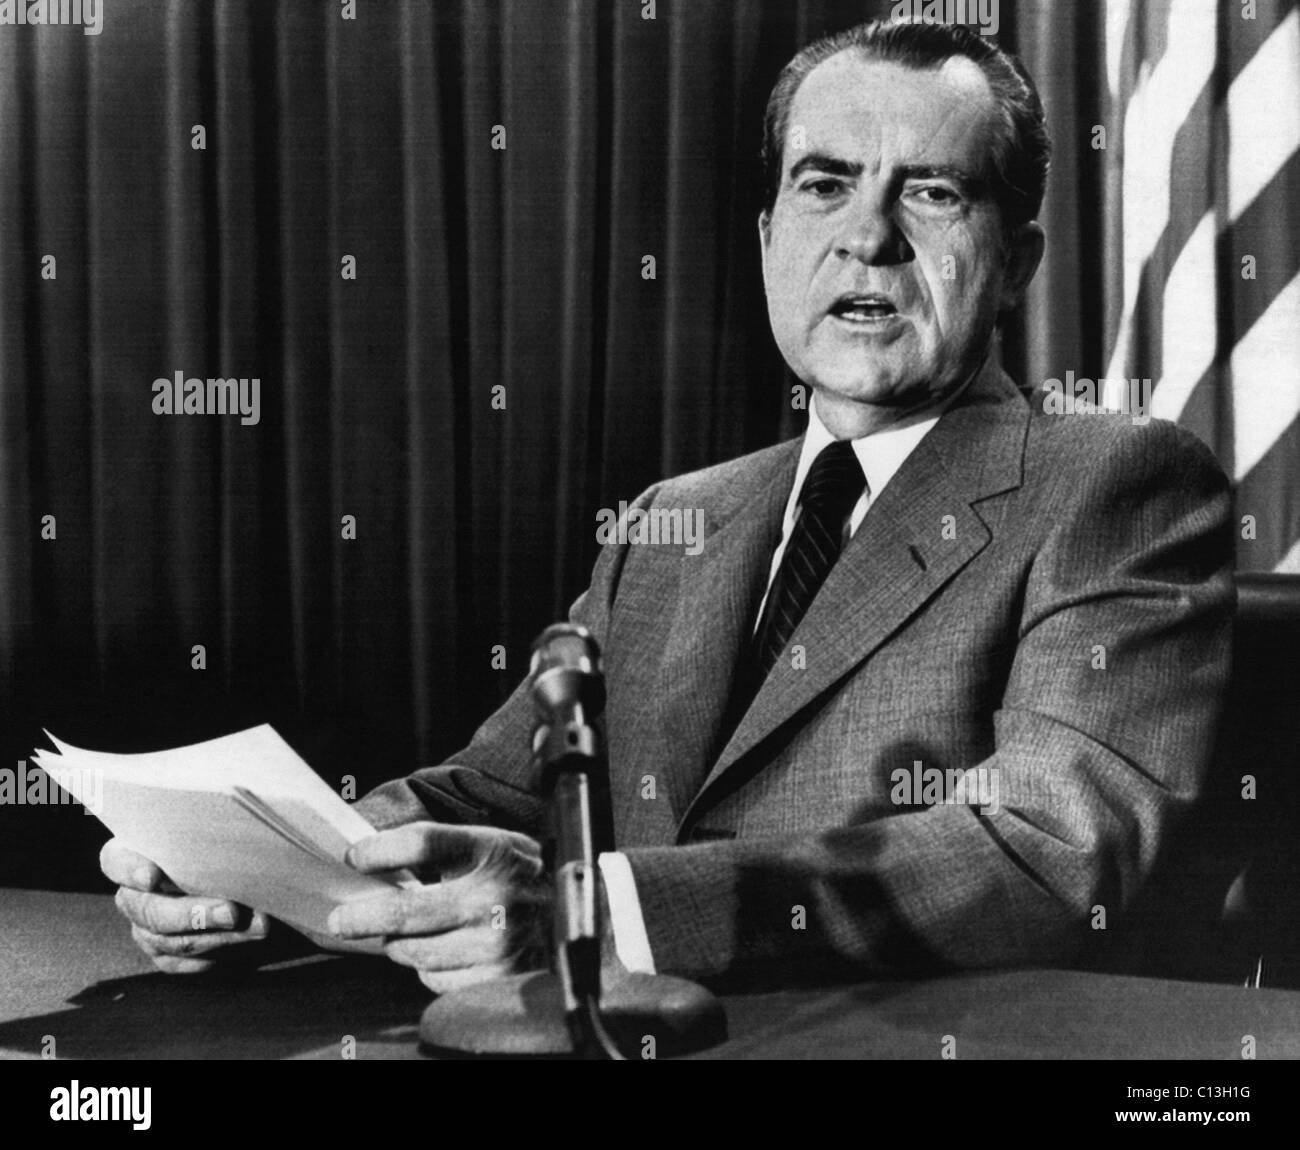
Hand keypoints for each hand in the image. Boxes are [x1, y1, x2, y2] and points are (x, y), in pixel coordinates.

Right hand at [100, 838, 307, 973]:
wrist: (250, 885)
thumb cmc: (231, 850)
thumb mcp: (222, 838)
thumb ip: (214, 840)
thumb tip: (237, 843)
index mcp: (136, 855)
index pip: (115, 860)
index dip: (130, 869)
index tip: (153, 877)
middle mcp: (133, 895)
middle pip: (148, 909)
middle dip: (194, 913)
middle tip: (233, 912)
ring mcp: (144, 928)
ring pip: (169, 940)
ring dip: (219, 936)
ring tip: (258, 926)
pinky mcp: (163, 955)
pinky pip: (180, 962)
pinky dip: (215, 953)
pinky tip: (243, 942)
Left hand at [329, 823, 549, 993]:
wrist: (579, 920)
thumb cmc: (525, 879)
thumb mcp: (496, 846)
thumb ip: (447, 848)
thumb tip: (376, 860)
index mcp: (493, 850)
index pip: (422, 843)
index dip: (380, 850)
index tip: (355, 857)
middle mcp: (495, 896)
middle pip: (406, 909)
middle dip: (363, 916)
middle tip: (342, 920)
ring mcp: (496, 941)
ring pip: (414, 952)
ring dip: (399, 944)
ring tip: (405, 934)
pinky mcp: (495, 977)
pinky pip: (435, 980)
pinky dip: (429, 969)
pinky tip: (444, 952)